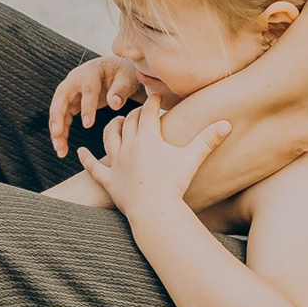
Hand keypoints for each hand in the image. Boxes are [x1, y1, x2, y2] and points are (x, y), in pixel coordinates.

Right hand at [48, 54, 162, 154]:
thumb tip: (114, 103)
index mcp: (91, 71)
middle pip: (61, 98)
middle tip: (57, 134)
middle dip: (57, 117)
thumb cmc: (124, 74)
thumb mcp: (127, 79)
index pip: (88, 90)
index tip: (88, 125)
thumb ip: (121, 90)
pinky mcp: (71, 101)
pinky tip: (62, 147)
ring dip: (57, 129)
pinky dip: (61, 132)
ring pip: (58, 110)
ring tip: (59, 149)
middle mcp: (76, 79)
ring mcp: (71, 90)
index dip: (87, 107)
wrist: (118, 71)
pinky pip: (63, 117)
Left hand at [88, 98, 230, 231]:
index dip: (151, 102)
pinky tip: (79, 153)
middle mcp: (127, 146)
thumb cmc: (174, 184)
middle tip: (139, 112)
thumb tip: (227, 123)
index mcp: (146, 137)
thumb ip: (208, 139)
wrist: (154, 210)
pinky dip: (86, 160)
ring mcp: (116, 163)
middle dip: (133, 114)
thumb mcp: (192, 159)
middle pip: (127, 122)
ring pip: (108, 138)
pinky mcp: (108, 181)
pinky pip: (93, 168)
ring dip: (111, 128)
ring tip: (116, 123)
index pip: (147, 112)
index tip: (155, 96)